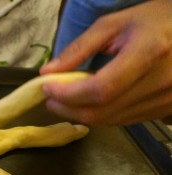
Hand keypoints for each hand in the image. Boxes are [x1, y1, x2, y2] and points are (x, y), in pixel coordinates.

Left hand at [40, 0, 171, 125]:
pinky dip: (101, 115)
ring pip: (111, 121)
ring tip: (66, 99)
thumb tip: (48, 72)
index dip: (68, 94)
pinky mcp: (165, 110)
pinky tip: (89, 102)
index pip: (100, 89)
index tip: (47, 88)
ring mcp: (166, 100)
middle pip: (102, 111)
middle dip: (68, 108)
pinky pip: (124, 121)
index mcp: (149, 52)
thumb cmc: (155, 20)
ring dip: (81, 114)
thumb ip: (79, 48)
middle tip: (50, 98)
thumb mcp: (114, 24)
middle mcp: (160, 82)